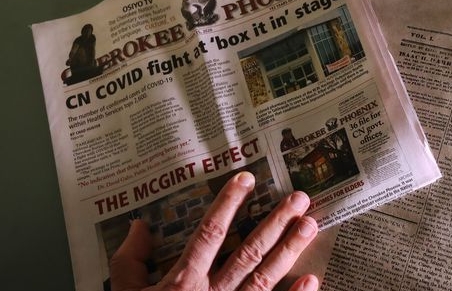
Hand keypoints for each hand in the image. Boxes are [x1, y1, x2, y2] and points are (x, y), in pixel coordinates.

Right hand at [110, 172, 318, 290]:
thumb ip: (130, 260)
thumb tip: (139, 226)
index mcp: (183, 281)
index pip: (210, 232)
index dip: (228, 203)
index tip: (246, 179)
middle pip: (249, 251)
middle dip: (275, 223)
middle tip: (299, 198)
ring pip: (265, 277)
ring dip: (289, 250)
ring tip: (310, 225)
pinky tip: (312, 280)